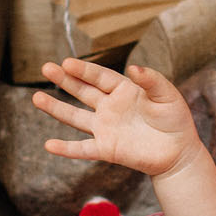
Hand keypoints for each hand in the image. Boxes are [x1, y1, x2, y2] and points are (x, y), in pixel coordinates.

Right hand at [32, 59, 201, 178]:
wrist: (179, 153)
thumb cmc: (175, 120)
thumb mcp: (168, 96)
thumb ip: (152, 81)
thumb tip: (134, 67)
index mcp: (124, 90)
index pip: (100, 77)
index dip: (83, 70)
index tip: (66, 62)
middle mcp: (110, 107)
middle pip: (82, 92)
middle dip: (64, 80)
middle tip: (46, 68)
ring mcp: (105, 129)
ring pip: (75, 117)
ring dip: (56, 108)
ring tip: (36, 98)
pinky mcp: (106, 149)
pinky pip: (82, 149)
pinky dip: (66, 148)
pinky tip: (49, 145)